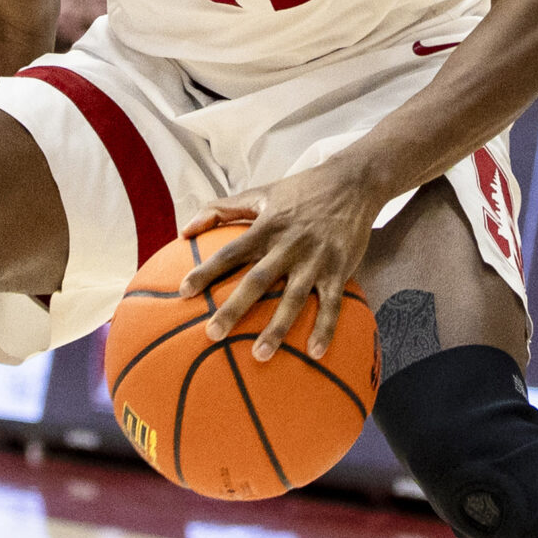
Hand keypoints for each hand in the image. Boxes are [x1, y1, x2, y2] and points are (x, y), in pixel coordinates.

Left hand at [175, 160, 382, 362]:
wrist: (354, 182)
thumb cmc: (301, 190)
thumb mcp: (260, 193)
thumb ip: (221, 209)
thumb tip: (183, 230)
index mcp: (267, 227)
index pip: (230, 252)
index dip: (206, 272)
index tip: (183, 292)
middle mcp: (289, 245)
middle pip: (257, 281)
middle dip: (234, 308)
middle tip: (213, 334)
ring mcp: (315, 260)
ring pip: (293, 299)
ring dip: (277, 328)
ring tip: (259, 355)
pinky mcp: (340, 270)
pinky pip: (332, 304)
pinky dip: (324, 329)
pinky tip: (314, 353)